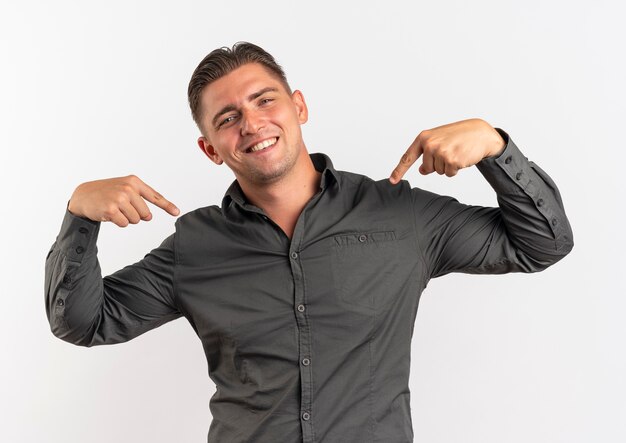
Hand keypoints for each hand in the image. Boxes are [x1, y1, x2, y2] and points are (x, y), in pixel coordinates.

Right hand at [68, 175, 179, 226]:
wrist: (83, 195)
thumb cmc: (107, 192)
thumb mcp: (124, 188)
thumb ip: (140, 199)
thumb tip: (149, 217)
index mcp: (134, 182)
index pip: (154, 196)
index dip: (167, 206)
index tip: (177, 212)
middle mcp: (128, 188)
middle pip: (145, 214)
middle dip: (136, 215)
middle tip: (121, 207)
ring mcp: (120, 198)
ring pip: (136, 220)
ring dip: (126, 219)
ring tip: (114, 209)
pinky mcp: (111, 209)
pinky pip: (124, 224)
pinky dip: (118, 222)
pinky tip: (108, 213)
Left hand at [389, 118, 505, 182]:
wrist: (481, 133)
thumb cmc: (459, 135)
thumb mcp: (440, 141)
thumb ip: (427, 154)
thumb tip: (422, 171)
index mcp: (424, 138)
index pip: (408, 157)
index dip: (399, 170)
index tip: (392, 181)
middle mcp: (430, 144)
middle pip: (427, 168)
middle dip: (438, 164)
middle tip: (450, 151)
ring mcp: (440, 152)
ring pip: (438, 172)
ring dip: (448, 166)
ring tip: (456, 152)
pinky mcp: (452, 160)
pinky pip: (449, 174)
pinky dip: (456, 169)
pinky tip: (462, 157)